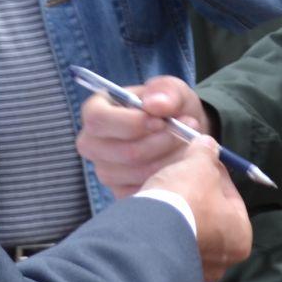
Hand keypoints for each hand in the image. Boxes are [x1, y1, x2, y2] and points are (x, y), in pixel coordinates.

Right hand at [76, 75, 211, 197]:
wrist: (182, 132)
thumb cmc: (169, 106)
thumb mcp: (172, 90)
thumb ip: (166, 91)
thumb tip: (154, 104)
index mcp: (96, 111)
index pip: (97, 119)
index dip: (130, 122)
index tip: (160, 121)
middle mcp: (93, 143)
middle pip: (119, 151)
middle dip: (158, 142)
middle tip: (186, 129)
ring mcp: (104, 170)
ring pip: (134, 172)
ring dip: (168, 158)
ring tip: (188, 142)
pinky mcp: (120, 191)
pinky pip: (144, 188)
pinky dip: (169, 176)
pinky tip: (181, 162)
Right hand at [138, 137, 251, 281]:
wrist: (147, 231)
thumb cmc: (185, 198)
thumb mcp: (199, 165)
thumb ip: (206, 153)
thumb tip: (208, 143)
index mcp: (240, 237)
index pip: (230, 196)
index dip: (215, 173)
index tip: (202, 161)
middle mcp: (222, 261)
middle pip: (211, 215)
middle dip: (197, 193)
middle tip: (182, 175)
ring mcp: (194, 270)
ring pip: (190, 229)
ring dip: (180, 210)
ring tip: (165, 190)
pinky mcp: (168, 271)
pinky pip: (170, 242)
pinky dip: (165, 226)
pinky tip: (155, 209)